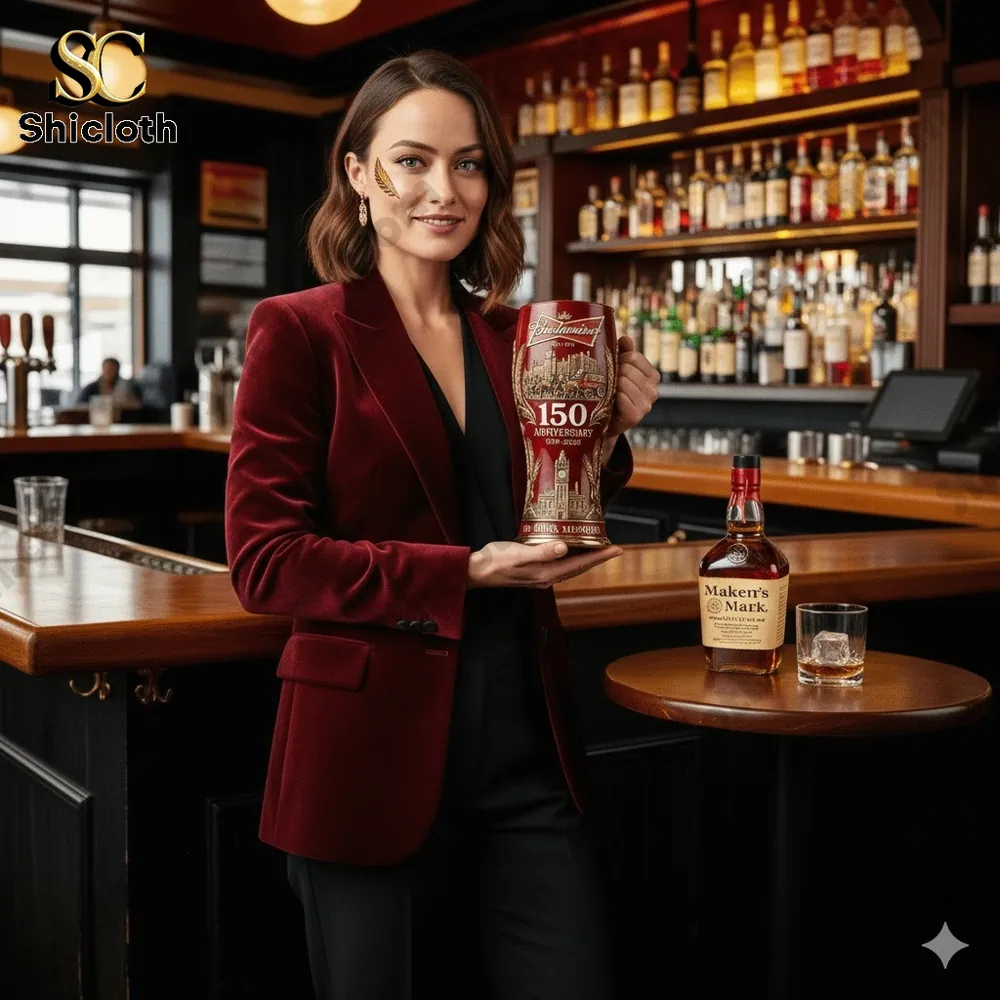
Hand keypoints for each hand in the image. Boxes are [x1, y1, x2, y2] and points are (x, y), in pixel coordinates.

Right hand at [467, 540, 623, 588]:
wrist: (477, 571)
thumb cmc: (496, 561)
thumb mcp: (519, 554)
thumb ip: (542, 552)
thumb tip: (564, 548)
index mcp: (546, 573)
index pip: (580, 564)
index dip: (599, 556)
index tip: (616, 549)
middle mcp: (547, 577)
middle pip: (579, 567)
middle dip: (597, 557)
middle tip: (613, 547)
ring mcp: (541, 576)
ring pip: (571, 567)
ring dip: (585, 558)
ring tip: (597, 548)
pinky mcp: (534, 571)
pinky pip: (560, 565)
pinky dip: (571, 557)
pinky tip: (570, 550)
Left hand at [607, 334, 659, 438]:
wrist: (605, 422)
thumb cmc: (612, 393)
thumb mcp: (619, 370)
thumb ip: (624, 353)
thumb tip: (625, 338)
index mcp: (652, 376)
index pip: (634, 357)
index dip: (619, 359)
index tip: (613, 366)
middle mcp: (653, 390)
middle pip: (628, 368)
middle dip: (614, 372)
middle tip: (608, 381)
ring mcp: (646, 404)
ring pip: (623, 382)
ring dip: (611, 385)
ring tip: (607, 392)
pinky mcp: (636, 416)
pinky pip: (621, 397)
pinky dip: (612, 397)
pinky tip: (610, 402)